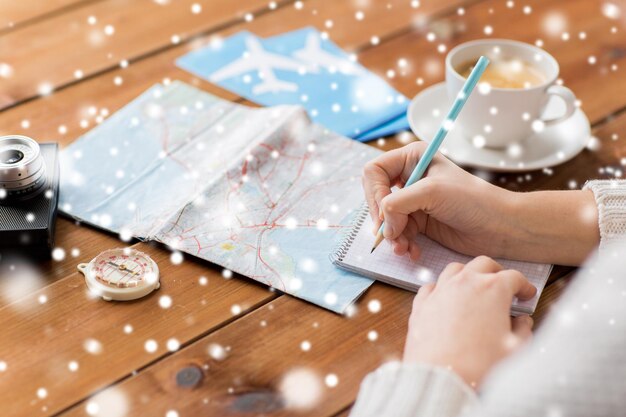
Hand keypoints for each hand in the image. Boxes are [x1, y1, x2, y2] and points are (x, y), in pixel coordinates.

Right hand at [363, 141, 512, 259]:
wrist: (501, 227)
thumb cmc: (473, 201)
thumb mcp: (431, 192)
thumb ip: (398, 204)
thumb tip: (383, 226)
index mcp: (412, 158)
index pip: (374, 172)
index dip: (374, 193)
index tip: (386, 212)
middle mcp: (410, 177)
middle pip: (375, 197)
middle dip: (383, 219)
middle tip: (393, 235)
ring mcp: (413, 201)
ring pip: (385, 220)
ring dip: (392, 237)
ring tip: (404, 248)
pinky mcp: (419, 222)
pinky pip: (397, 234)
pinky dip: (402, 244)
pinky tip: (413, 251)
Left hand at [403, 256, 536, 386]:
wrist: (440, 377)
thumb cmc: (479, 364)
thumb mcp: (514, 350)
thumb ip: (524, 331)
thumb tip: (523, 321)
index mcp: (492, 289)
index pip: (514, 277)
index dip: (524, 285)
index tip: (526, 294)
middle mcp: (465, 283)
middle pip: (484, 264)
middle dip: (497, 272)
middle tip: (503, 286)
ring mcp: (440, 291)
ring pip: (455, 269)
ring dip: (468, 274)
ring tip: (474, 288)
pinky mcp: (422, 304)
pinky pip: (431, 286)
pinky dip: (441, 288)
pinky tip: (446, 298)